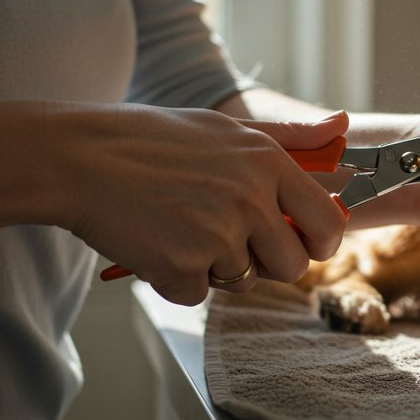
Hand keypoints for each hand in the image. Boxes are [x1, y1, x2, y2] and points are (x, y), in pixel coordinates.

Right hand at [54, 105, 348, 304]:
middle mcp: (250, 199)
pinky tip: (154, 242)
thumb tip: (343, 125)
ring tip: (180, 227)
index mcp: (267, 162)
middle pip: (294, 265)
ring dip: (217, 267)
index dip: (321, 241)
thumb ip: (290, 135)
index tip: (305, 243)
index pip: (328, 221)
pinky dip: (176, 278)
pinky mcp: (182, 268)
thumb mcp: (225, 127)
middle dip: (269, 263)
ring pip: (245, 281)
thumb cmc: (150, 140)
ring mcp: (217, 236)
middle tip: (230, 240)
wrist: (76, 158)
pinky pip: (198, 294)